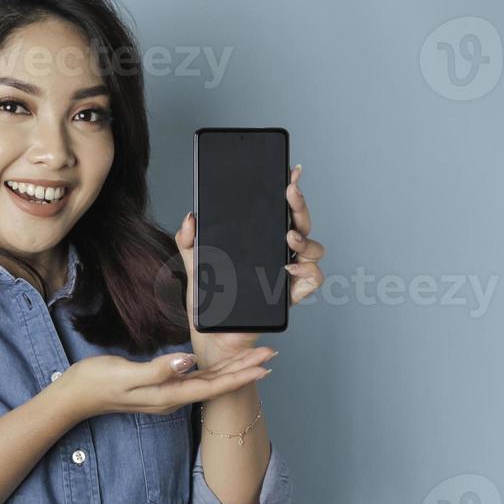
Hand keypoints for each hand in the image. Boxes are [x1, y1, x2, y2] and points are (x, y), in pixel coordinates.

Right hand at [56, 349, 274, 420]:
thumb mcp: (125, 374)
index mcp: (168, 394)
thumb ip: (157, 370)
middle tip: (271, 355)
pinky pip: (194, 378)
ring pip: (208, 381)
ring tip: (256, 359)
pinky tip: (220, 365)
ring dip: (233, 370)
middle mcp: (172, 396)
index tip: (264, 364)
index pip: (213, 385)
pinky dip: (213, 370)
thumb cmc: (95, 382)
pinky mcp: (159, 386)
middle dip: (245, 370)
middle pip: (216, 383)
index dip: (240, 375)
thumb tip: (187, 361)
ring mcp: (166, 393)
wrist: (74, 396)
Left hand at [175, 163, 326, 367]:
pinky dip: (307, 271)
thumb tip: (190, 217)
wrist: (212, 334)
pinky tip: (290, 266)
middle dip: (300, 204)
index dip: (291, 190)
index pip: (280, 211)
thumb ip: (188, 240)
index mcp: (261, 242)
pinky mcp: (290, 295)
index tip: (293, 170)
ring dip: (305, 239)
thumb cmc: (209, 300)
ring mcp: (288, 274)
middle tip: (290, 192)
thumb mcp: (194, 264)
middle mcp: (279, 254)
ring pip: (315, 249)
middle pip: (302, 224)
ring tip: (288, 236)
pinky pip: (313, 279)